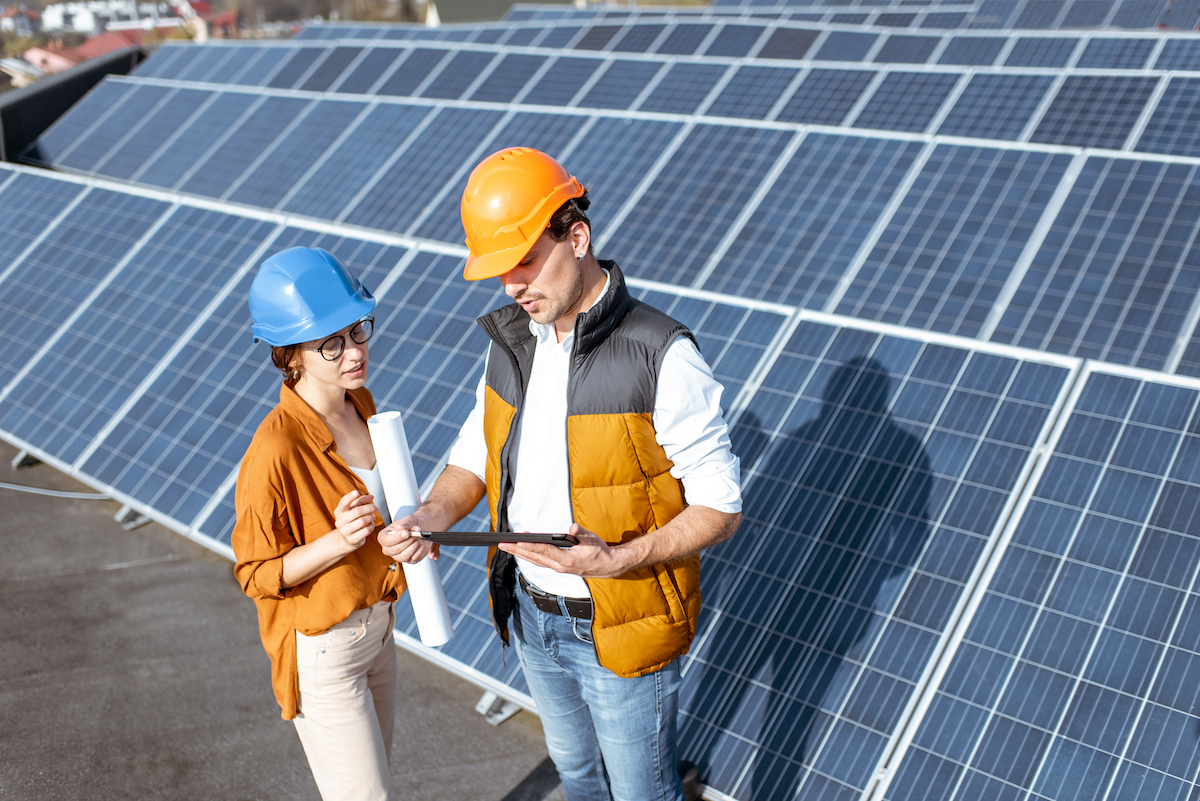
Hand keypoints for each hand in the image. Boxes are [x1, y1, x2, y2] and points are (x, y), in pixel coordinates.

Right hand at [333, 490, 377, 552]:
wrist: (347, 540)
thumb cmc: (352, 522)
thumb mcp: (354, 510)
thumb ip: (361, 502)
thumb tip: (371, 496)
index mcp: (339, 512)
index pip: (343, 502)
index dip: (349, 497)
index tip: (356, 492)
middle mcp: (340, 521)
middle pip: (357, 511)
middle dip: (370, 507)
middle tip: (376, 507)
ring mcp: (345, 532)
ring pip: (362, 521)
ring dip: (371, 517)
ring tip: (373, 516)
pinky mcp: (352, 540)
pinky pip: (366, 530)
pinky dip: (371, 526)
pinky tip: (371, 524)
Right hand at [378, 515, 438, 563]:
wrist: (422, 528)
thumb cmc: (411, 524)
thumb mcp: (408, 520)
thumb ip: (404, 525)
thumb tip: (399, 528)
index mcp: (384, 537)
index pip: (385, 541)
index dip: (396, 537)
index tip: (406, 532)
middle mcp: (388, 549)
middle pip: (395, 550)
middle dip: (408, 540)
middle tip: (416, 532)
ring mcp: (398, 556)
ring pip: (404, 556)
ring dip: (414, 545)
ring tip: (419, 536)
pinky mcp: (409, 560)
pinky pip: (414, 558)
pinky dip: (420, 549)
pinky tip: (420, 542)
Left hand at [498, 524, 628, 578]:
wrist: (608, 566)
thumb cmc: (600, 552)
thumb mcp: (593, 539)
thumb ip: (581, 533)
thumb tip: (572, 527)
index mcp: (567, 560)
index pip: (545, 551)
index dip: (531, 545)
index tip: (518, 541)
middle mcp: (560, 566)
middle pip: (534, 558)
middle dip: (517, 551)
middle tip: (502, 545)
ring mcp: (558, 568)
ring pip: (535, 561)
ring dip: (520, 554)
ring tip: (507, 547)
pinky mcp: (559, 568)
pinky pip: (540, 562)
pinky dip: (529, 556)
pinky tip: (522, 552)